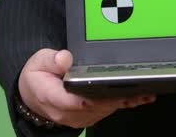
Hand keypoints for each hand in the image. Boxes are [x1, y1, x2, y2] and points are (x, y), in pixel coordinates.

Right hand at [17, 48, 155, 128]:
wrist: (33, 93)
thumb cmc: (38, 76)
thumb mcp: (39, 61)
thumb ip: (52, 59)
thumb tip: (64, 58)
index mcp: (51, 97)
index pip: (74, 101)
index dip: (93, 98)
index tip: (108, 91)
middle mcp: (66, 112)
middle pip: (94, 107)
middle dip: (115, 98)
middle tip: (136, 89)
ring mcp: (78, 117)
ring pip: (103, 111)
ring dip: (122, 102)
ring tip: (142, 92)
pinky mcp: (87, 117)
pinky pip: (105, 111)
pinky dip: (121, 104)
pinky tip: (138, 98)